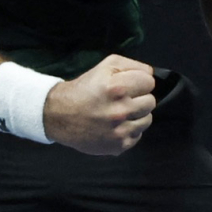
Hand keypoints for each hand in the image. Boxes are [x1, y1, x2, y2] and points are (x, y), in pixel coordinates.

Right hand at [43, 54, 157, 154]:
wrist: (60, 115)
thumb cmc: (84, 88)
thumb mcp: (106, 66)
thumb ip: (132, 65)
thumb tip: (151, 74)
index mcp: (117, 88)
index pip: (149, 82)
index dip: (139, 82)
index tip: (129, 85)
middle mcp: (120, 110)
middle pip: (151, 101)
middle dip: (139, 98)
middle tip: (123, 99)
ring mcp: (120, 130)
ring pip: (147, 119)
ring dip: (137, 115)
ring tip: (120, 112)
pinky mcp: (119, 145)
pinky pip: (138, 135)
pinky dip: (130, 130)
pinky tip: (116, 125)